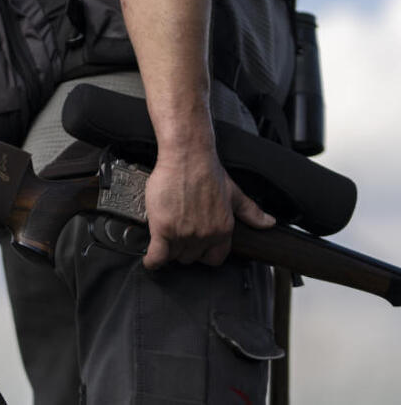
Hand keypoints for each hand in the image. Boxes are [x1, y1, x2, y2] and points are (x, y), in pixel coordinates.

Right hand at [142, 149, 275, 269]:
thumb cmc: (208, 171)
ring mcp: (183, 234)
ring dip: (168, 251)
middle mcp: (205, 236)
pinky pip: (157, 256)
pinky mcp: (163, 229)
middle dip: (184, 249)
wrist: (187, 157)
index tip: (195, 248)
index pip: (214, 259)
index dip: (204, 254)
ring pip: (174, 256)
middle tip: (177, 236)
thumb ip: (251, 212)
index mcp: (223, 229)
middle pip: (191, 258)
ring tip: (163, 240)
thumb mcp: (234, 193)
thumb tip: (268, 223)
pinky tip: (151, 261)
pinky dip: (152, 261)